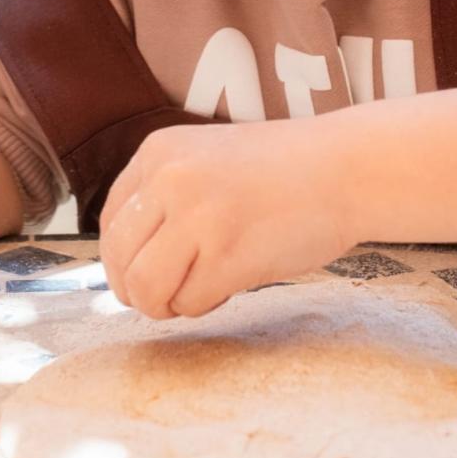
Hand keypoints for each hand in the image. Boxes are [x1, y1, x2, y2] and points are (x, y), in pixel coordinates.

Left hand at [98, 118, 357, 319]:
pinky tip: (230, 287)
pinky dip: (204, 306)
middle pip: (118, 259)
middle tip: (166, 296)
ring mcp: (197, 215)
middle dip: (136, 290)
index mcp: (158, 151)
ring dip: (165, 304)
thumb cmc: (284, 170)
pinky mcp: (227, 254)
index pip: (110, 221)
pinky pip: (188, 302)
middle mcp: (169, 179)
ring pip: (143, 288)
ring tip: (196, 292)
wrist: (346, 168)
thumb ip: (166, 197)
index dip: (123, 259)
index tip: (144, 272)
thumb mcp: (207, 159)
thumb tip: (127, 265)